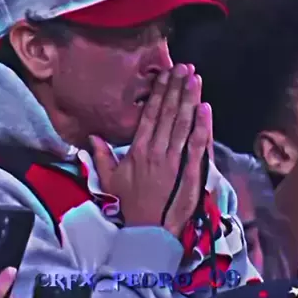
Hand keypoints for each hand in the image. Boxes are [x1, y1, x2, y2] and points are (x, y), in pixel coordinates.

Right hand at [91, 64, 210, 237]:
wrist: (148, 230)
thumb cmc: (129, 204)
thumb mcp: (110, 180)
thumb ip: (101, 156)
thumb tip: (92, 136)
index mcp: (138, 149)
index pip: (150, 114)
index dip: (159, 93)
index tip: (165, 74)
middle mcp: (157, 149)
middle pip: (169, 113)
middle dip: (177, 88)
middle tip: (184, 68)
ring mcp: (174, 159)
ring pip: (183, 124)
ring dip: (190, 100)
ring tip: (195, 79)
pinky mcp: (189, 170)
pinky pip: (196, 145)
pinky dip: (202, 126)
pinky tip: (205, 108)